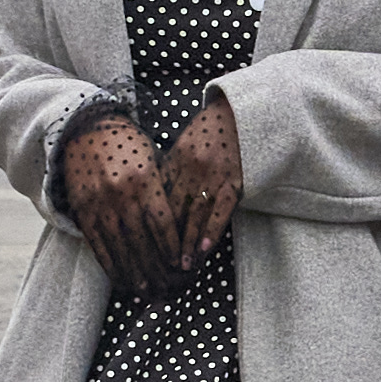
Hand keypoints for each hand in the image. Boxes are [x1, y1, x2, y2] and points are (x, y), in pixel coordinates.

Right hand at [59, 113, 176, 278]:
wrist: (86, 129)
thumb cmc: (129, 145)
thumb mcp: (153, 160)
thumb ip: (165, 190)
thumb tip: (184, 225)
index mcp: (144, 180)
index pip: (163, 223)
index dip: (173, 248)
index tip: (183, 267)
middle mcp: (121, 194)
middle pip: (143, 241)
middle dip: (157, 269)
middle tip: (169, 290)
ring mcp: (100, 204)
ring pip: (120, 248)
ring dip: (134, 274)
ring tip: (146, 293)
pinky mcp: (83, 211)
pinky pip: (98, 245)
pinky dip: (110, 265)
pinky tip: (120, 280)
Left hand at [158, 96, 245, 267]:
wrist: (239, 114)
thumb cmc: (207, 133)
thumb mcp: (180, 147)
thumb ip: (165, 173)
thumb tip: (147, 201)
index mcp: (173, 162)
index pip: (156, 200)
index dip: (147, 226)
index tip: (140, 248)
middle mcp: (190, 171)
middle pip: (173, 212)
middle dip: (165, 241)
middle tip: (157, 267)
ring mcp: (212, 177)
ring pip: (195, 216)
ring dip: (187, 244)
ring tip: (180, 267)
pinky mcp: (234, 183)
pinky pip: (220, 212)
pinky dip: (211, 231)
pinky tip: (202, 250)